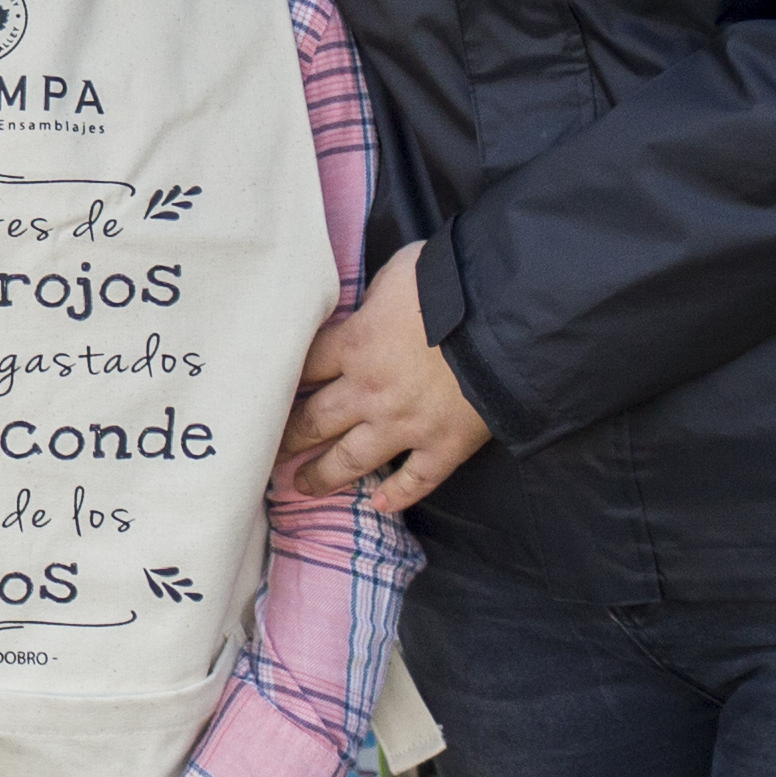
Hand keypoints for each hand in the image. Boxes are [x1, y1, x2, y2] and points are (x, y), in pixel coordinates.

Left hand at [282, 240, 492, 514]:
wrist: (511, 319)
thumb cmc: (454, 285)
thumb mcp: (401, 272)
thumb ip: (377, 296)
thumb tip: (373, 303)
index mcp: (354, 345)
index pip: (302, 368)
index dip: (281, 383)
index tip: (264, 397)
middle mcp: (368, 392)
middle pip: (313, 421)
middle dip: (287, 438)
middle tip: (268, 451)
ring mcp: (405, 424)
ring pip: (350, 459)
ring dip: (321, 475)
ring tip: (300, 487)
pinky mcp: (444, 445)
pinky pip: (416, 479)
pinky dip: (398, 494)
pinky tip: (381, 504)